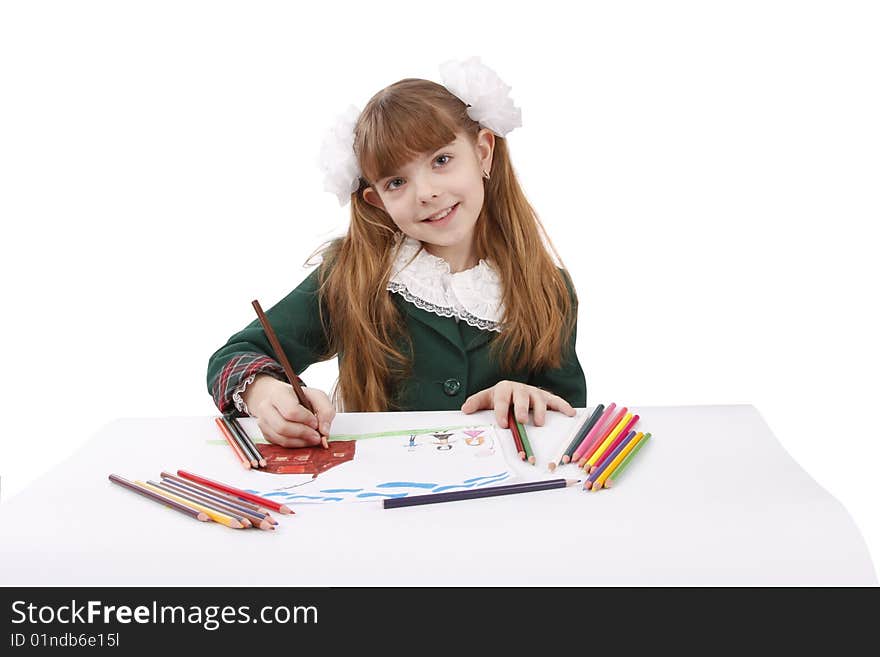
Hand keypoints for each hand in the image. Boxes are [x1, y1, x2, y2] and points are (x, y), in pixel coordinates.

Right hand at [243, 376, 334, 447]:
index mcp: (279, 394)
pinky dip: (295, 445)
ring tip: (312, 438)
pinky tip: (303, 439)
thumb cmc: (299, 397)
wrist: (281, 399)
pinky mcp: (266, 434)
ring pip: (281, 438)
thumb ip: (326, 410)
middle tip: (317, 435)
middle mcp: (266, 407)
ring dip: (301, 442)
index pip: (291, 411)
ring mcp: (263, 422)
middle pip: (283, 427)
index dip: (306, 420)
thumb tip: (325, 431)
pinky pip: (280, 444)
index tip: (316, 422)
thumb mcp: (317, 396)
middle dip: (304, 433)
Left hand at [460, 380, 575, 427]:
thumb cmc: (499, 397)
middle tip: (521, 420)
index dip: (502, 411)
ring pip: (539, 399)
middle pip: (521, 397)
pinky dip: (564, 406)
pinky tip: (571, 413)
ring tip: (539, 423)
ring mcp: (534, 393)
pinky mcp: (546, 397)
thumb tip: (465, 409)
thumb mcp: (486, 398)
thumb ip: (476, 403)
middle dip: (521, 409)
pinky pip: (556, 401)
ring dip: (540, 411)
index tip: (503, 423)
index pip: (502, 399)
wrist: (512, 389)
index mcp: (504, 388)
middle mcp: (520, 389)